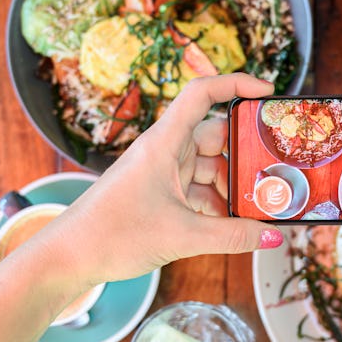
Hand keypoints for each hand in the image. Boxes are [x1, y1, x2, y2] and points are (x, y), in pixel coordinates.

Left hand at [48, 73, 282, 285]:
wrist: (67, 257)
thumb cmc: (112, 234)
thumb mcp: (182, 236)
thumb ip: (232, 236)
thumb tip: (272, 237)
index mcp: (164, 142)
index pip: (202, 93)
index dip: (236, 84)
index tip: (266, 92)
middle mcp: (164, 151)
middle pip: (215, 136)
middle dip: (244, 155)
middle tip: (273, 173)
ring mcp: (162, 172)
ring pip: (209, 168)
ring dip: (231, 187)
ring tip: (257, 208)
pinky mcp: (160, 194)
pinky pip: (198, 190)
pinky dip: (216, 204)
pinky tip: (232, 225)